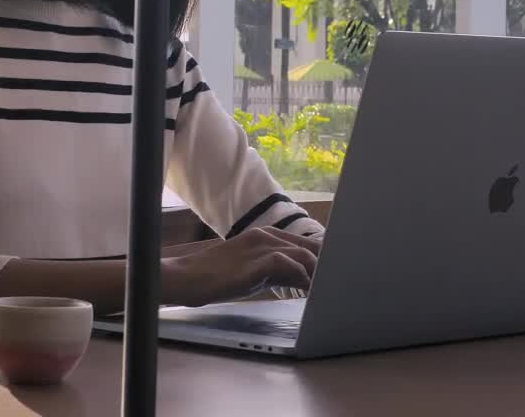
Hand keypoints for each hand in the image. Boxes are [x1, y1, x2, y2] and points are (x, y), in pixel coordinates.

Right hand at [163, 227, 320, 306]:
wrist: (187, 278)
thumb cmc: (217, 277)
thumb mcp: (254, 273)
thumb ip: (278, 273)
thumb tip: (302, 280)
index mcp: (265, 235)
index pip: (304, 243)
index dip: (321, 257)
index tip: (333, 271)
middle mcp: (266, 236)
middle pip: (309, 245)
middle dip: (325, 264)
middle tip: (337, 281)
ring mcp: (261, 246)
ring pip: (304, 254)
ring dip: (317, 272)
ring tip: (326, 288)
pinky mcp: (257, 261)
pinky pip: (290, 265)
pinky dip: (302, 277)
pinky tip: (307, 289)